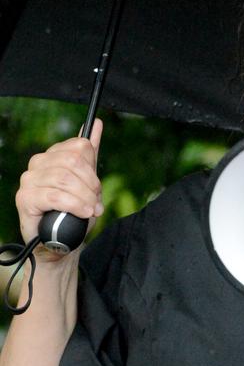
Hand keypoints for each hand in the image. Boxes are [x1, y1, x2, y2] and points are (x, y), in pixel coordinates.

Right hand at [16, 120, 103, 259]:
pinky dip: (74, 204)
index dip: (92, 168)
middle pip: (73, 161)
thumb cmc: (71, 212)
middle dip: (90, 184)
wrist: (59, 242)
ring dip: (84, 197)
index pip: (80, 146)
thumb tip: (97, 123)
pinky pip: (55, 195)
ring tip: (91, 210)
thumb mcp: (86, 181)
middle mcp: (38, 162)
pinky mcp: (24, 197)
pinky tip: (83, 212)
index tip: (96, 188)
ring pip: (65, 179)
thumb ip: (89, 155)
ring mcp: (29, 179)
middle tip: (96, 203)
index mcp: (53, 155)